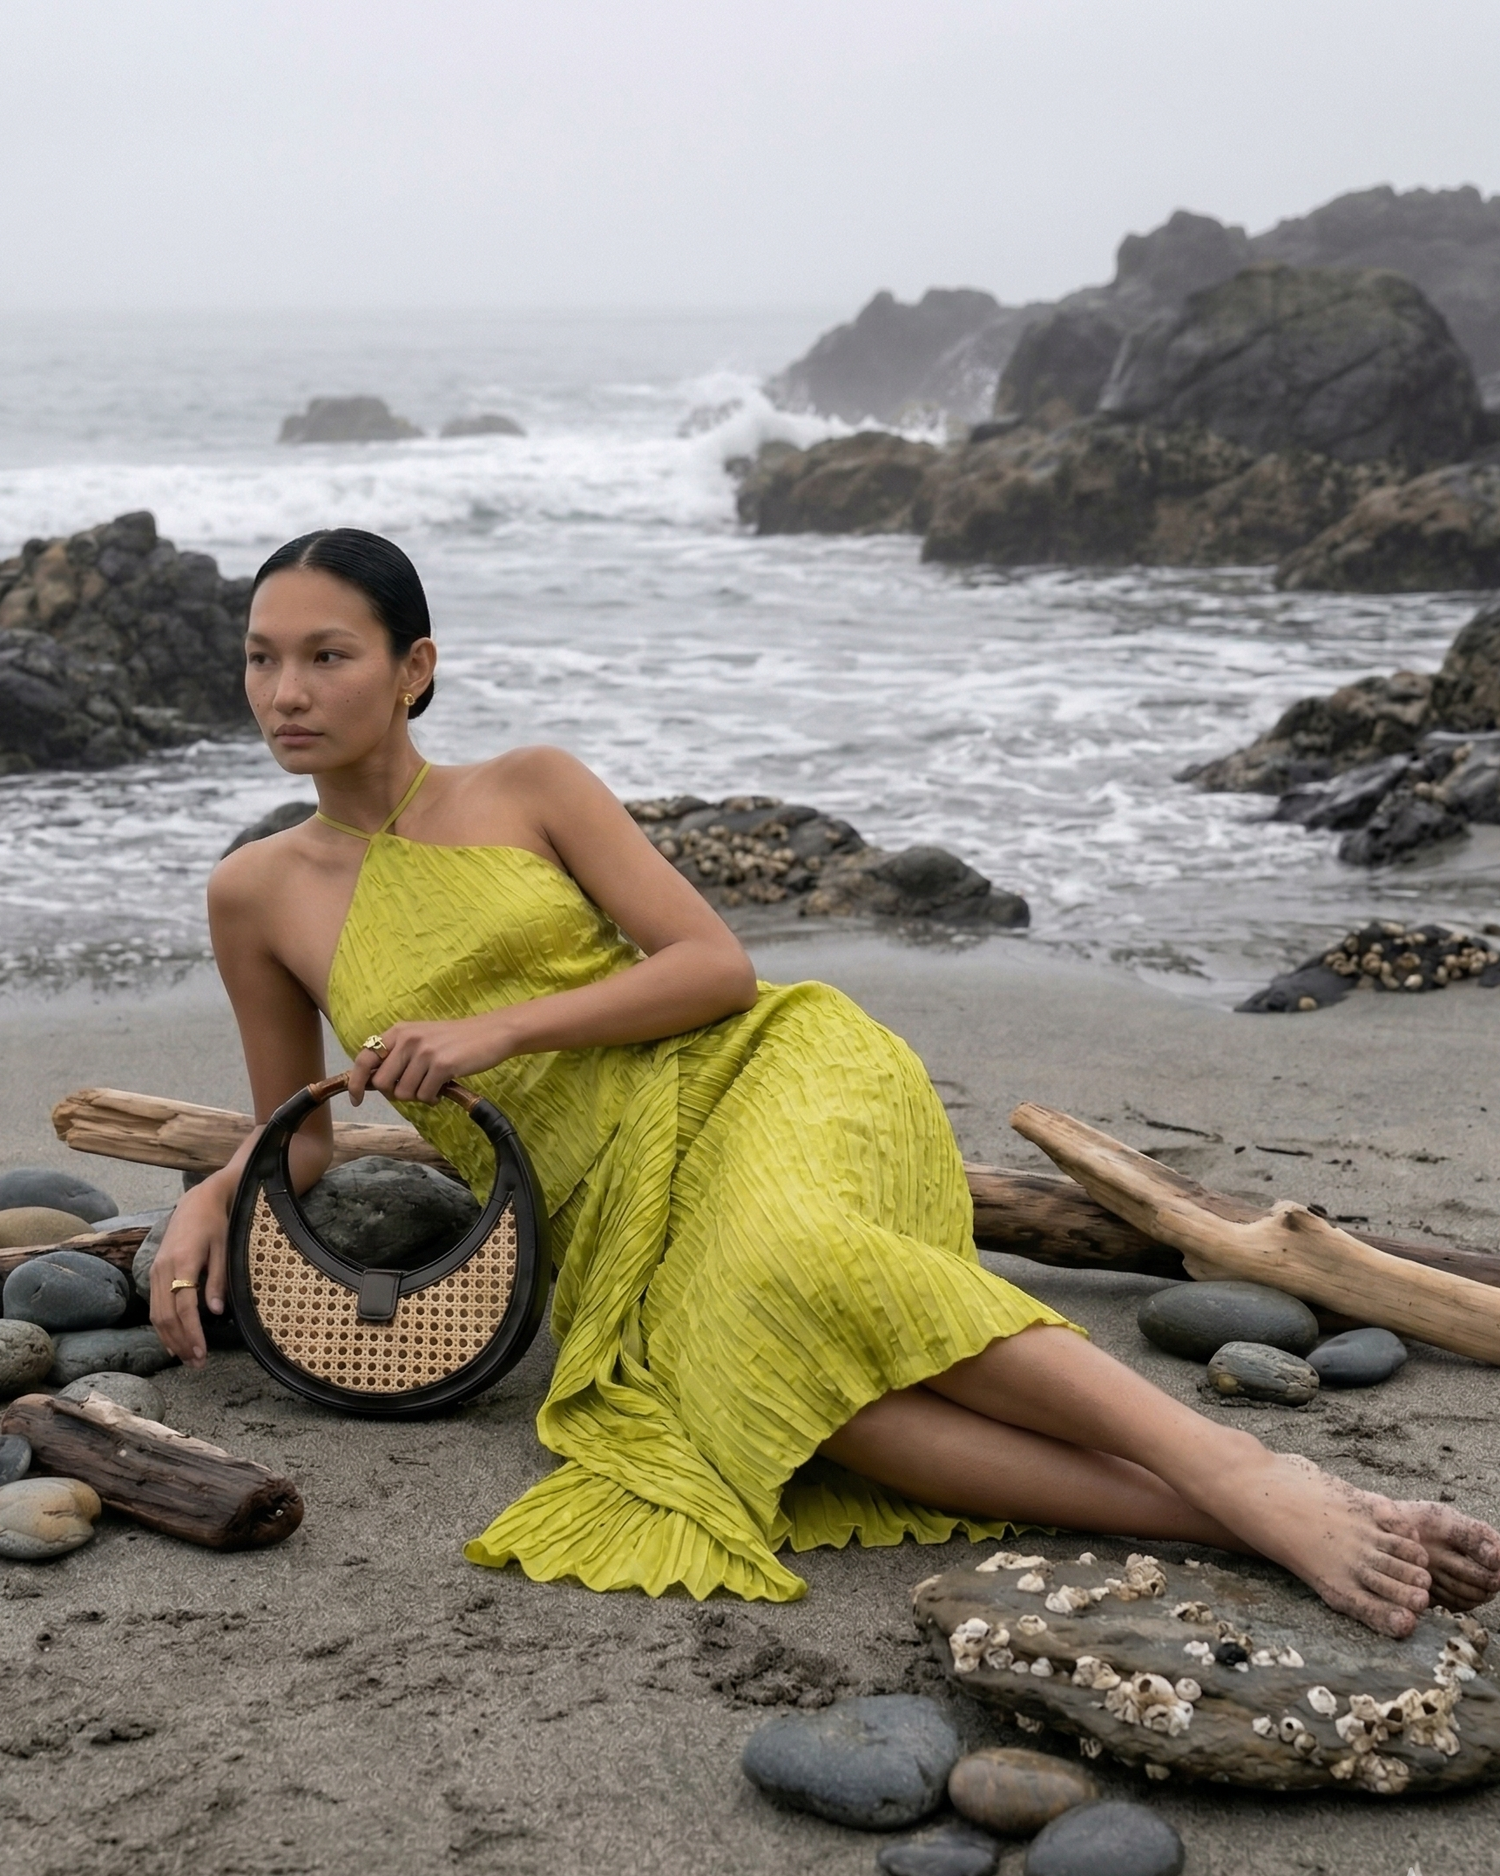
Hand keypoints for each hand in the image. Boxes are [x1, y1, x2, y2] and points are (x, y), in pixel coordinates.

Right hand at [150, 1182, 230, 1368]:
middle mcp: (163, 1269)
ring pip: (156, 1314)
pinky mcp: (154, 1272)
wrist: (197, 1202)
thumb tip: (215, 1312)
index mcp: (182, 1263)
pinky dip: (161, 1326)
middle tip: (196, 1364)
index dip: (192, 1333)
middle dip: (181, 1343)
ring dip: (170, 1339)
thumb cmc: (216, 1225)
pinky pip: (154, 1306)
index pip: (184, 1308)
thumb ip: (217, 1281)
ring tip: (186, 1358)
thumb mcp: (224, 1249)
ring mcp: (155, 1271)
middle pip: (166, 1316)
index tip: (202, 1353)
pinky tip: (171, 1341)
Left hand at [347, 1011, 518, 1106]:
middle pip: (382, 1083)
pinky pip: (424, 1095)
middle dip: (396, 1093)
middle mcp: (408, 1039)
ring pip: (403, 1093)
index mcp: (399, 1031)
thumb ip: (398, 1054)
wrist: (492, 1032)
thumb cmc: (456, 1040)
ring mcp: (425, 1052)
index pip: (364, 1058)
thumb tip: (376, 1084)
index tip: (357, 1099)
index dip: (357, 1082)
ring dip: (418, 1096)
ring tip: (433, 1085)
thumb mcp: (422, 1037)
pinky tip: (443, 1088)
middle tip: (414, 1089)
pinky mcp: (442, 1065)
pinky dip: (432, 1098)